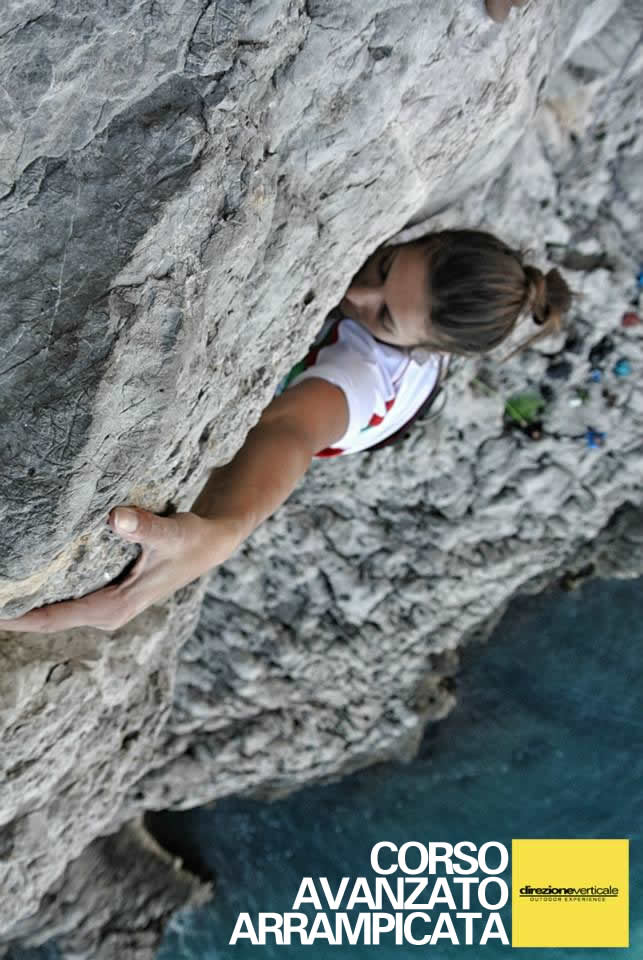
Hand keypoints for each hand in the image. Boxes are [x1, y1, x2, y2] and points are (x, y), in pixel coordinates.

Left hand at [0, 506, 229, 633]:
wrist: (210, 544)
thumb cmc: (191, 540)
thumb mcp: (171, 532)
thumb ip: (144, 527)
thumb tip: (116, 517)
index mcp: (114, 608)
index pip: (51, 618)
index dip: (14, 616)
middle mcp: (106, 612)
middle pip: (44, 619)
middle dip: (11, 609)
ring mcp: (105, 605)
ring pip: (51, 610)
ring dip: (23, 601)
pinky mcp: (105, 593)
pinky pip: (62, 598)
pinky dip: (40, 590)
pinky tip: (21, 573)